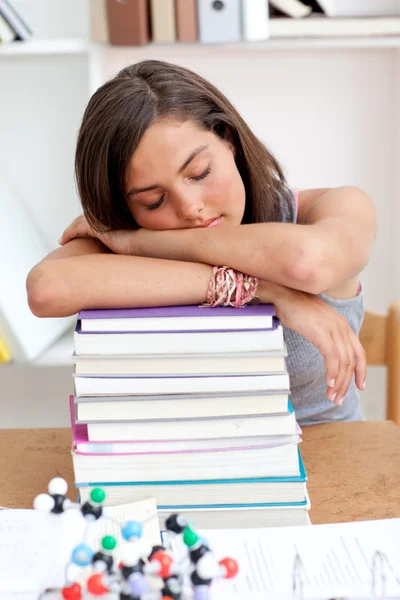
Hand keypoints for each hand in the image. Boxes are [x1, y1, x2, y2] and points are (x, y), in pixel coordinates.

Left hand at [59, 214, 135, 254]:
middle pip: (85, 218)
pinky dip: (69, 233)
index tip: (78, 232)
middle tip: (67, 236)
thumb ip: (123, 239)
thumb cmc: (141, 245)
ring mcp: (101, 221)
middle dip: (75, 226)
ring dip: (70, 230)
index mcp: (114, 217)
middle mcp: (106, 217)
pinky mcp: (96, 227)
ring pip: (79, 222)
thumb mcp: (130, 240)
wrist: (143, 244)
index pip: (95, 218)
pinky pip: (77, 228)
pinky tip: (63, 240)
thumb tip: (122, 249)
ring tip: (63, 239)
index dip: (85, 223)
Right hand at [263, 284, 365, 404]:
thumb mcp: (316, 322)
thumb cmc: (295, 308)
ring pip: (343, 362)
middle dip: (346, 383)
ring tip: (331, 395)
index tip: (359, 386)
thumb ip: (324, 334)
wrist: (282, 295)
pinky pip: (332, 358)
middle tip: (338, 398)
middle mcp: (342, 327)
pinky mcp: (322, 333)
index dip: (361, 371)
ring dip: (338, 382)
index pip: (359, 352)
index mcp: (342, 325)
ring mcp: (333, 329)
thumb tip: (325, 350)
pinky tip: (328, 382)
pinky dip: (332, 372)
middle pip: (352, 361)